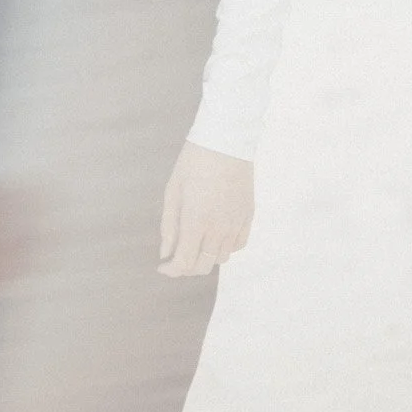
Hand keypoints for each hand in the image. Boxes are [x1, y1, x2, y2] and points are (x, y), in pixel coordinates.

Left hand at [158, 141, 252, 276]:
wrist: (226, 142)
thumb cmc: (193, 162)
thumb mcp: (173, 191)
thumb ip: (168, 226)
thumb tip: (165, 253)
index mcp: (195, 222)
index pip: (184, 263)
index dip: (171, 270)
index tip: (162, 266)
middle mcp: (218, 228)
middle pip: (203, 266)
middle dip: (186, 267)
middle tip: (176, 256)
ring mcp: (236, 224)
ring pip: (221, 258)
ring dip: (205, 256)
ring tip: (195, 241)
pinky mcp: (248, 217)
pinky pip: (238, 245)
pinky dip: (225, 247)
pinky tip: (215, 235)